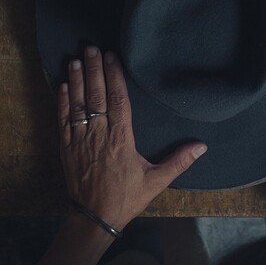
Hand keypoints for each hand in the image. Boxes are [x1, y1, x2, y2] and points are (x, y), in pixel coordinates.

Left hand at [57, 46, 207, 230]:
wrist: (95, 217)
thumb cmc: (126, 197)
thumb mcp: (156, 181)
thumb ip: (179, 161)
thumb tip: (202, 146)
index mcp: (122, 139)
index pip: (118, 99)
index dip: (114, 76)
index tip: (111, 57)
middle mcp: (100, 135)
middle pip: (96, 95)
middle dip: (93, 69)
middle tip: (91, 47)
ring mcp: (80, 140)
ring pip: (78, 104)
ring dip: (76, 80)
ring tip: (75, 59)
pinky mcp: (67, 148)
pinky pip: (63, 119)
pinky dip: (62, 101)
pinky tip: (62, 85)